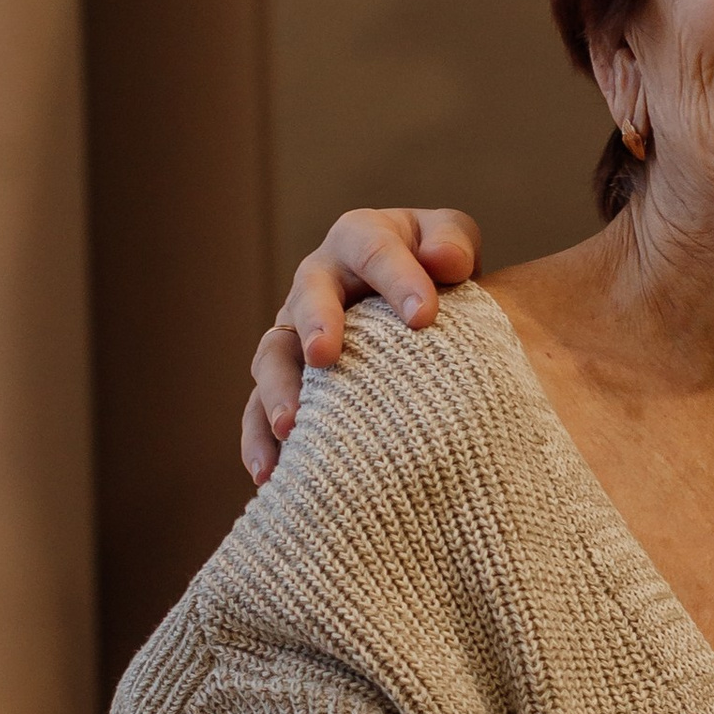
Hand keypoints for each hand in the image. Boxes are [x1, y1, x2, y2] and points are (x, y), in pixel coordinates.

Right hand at [242, 206, 484, 482]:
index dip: (396, 279)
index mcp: (359, 239)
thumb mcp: (452, 244)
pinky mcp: (288, 379)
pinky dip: (261, 440)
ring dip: (278, 390)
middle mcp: (317, 281)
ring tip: (291, 427)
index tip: (424, 317)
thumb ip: (452, 243)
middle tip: (325, 356)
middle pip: (307, 296)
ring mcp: (296, 331)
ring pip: (273, 355)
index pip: (372, 249)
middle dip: (315, 325)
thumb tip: (445, 261)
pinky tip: (272, 474)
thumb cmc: (439, 271)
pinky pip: (261, 408)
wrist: (425, 309)